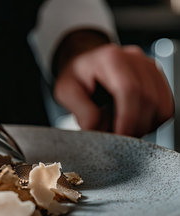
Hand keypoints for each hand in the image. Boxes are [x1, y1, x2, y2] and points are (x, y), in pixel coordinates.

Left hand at [54, 43, 173, 136]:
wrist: (84, 62)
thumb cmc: (75, 76)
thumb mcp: (66, 92)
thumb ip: (82, 112)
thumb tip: (100, 131)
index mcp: (110, 59)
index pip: (129, 90)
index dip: (127, 118)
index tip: (119, 136)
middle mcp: (134, 59)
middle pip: (148, 99)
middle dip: (135, 126)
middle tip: (117, 138)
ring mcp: (150, 67)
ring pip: (162, 106)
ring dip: (145, 126)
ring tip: (123, 129)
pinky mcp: (158, 79)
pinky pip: (166, 107)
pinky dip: (152, 121)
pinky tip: (133, 122)